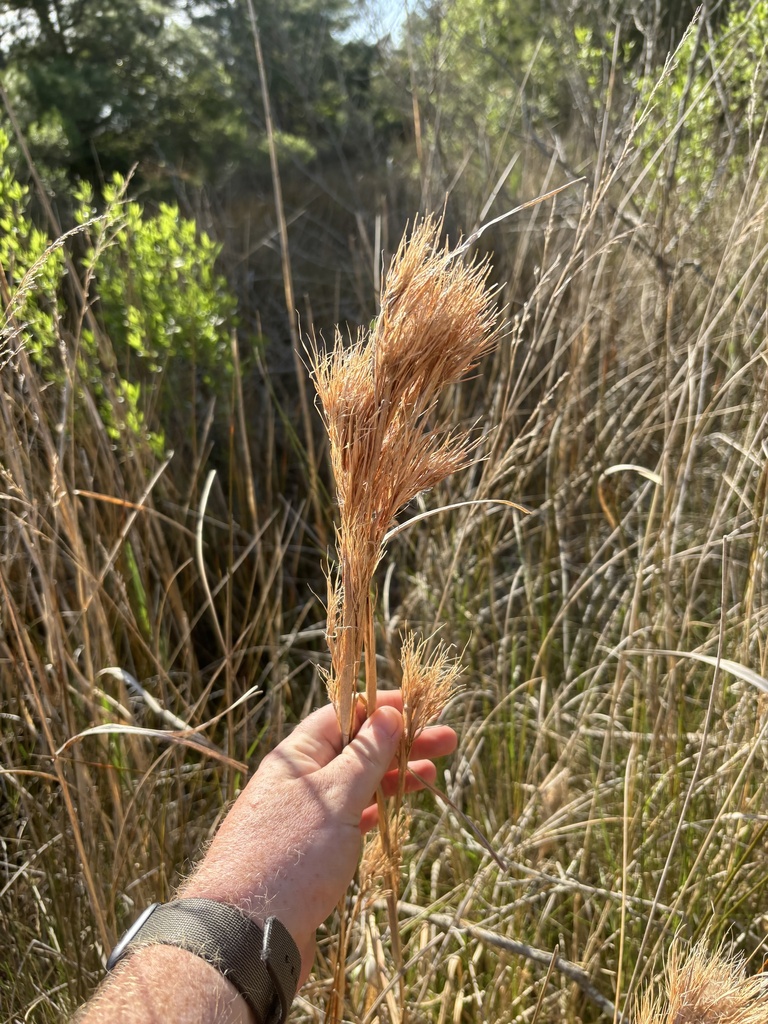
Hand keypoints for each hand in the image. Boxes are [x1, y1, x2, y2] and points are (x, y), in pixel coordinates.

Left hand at [181, 691, 455, 982]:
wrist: (246, 935)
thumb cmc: (290, 856)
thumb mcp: (336, 796)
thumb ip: (366, 755)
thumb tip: (389, 713)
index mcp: (297, 757)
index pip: (343, 714)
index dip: (382, 706)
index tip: (419, 705)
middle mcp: (298, 780)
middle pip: (355, 748)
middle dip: (400, 741)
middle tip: (448, 739)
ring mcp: (303, 816)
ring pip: (355, 783)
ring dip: (393, 774)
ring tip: (433, 772)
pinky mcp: (309, 851)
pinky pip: (348, 816)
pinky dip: (376, 808)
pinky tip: (398, 807)